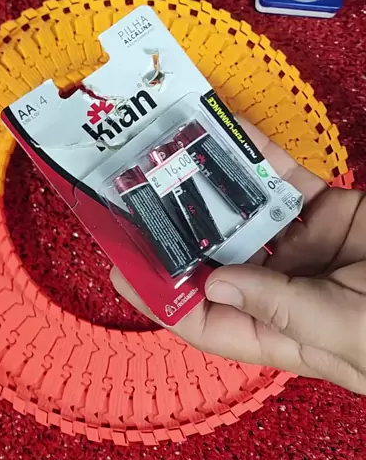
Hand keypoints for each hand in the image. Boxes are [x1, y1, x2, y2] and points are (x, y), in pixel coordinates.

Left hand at [111, 119, 365, 393]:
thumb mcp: (352, 332)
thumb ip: (284, 309)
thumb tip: (214, 284)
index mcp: (283, 331)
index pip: (205, 318)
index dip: (160, 293)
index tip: (118, 259)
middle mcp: (284, 285)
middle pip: (216, 254)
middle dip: (178, 223)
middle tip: (134, 187)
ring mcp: (306, 244)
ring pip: (245, 209)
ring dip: (210, 179)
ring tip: (169, 146)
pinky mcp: (330, 207)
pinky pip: (283, 177)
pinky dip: (257, 153)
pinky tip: (226, 127)